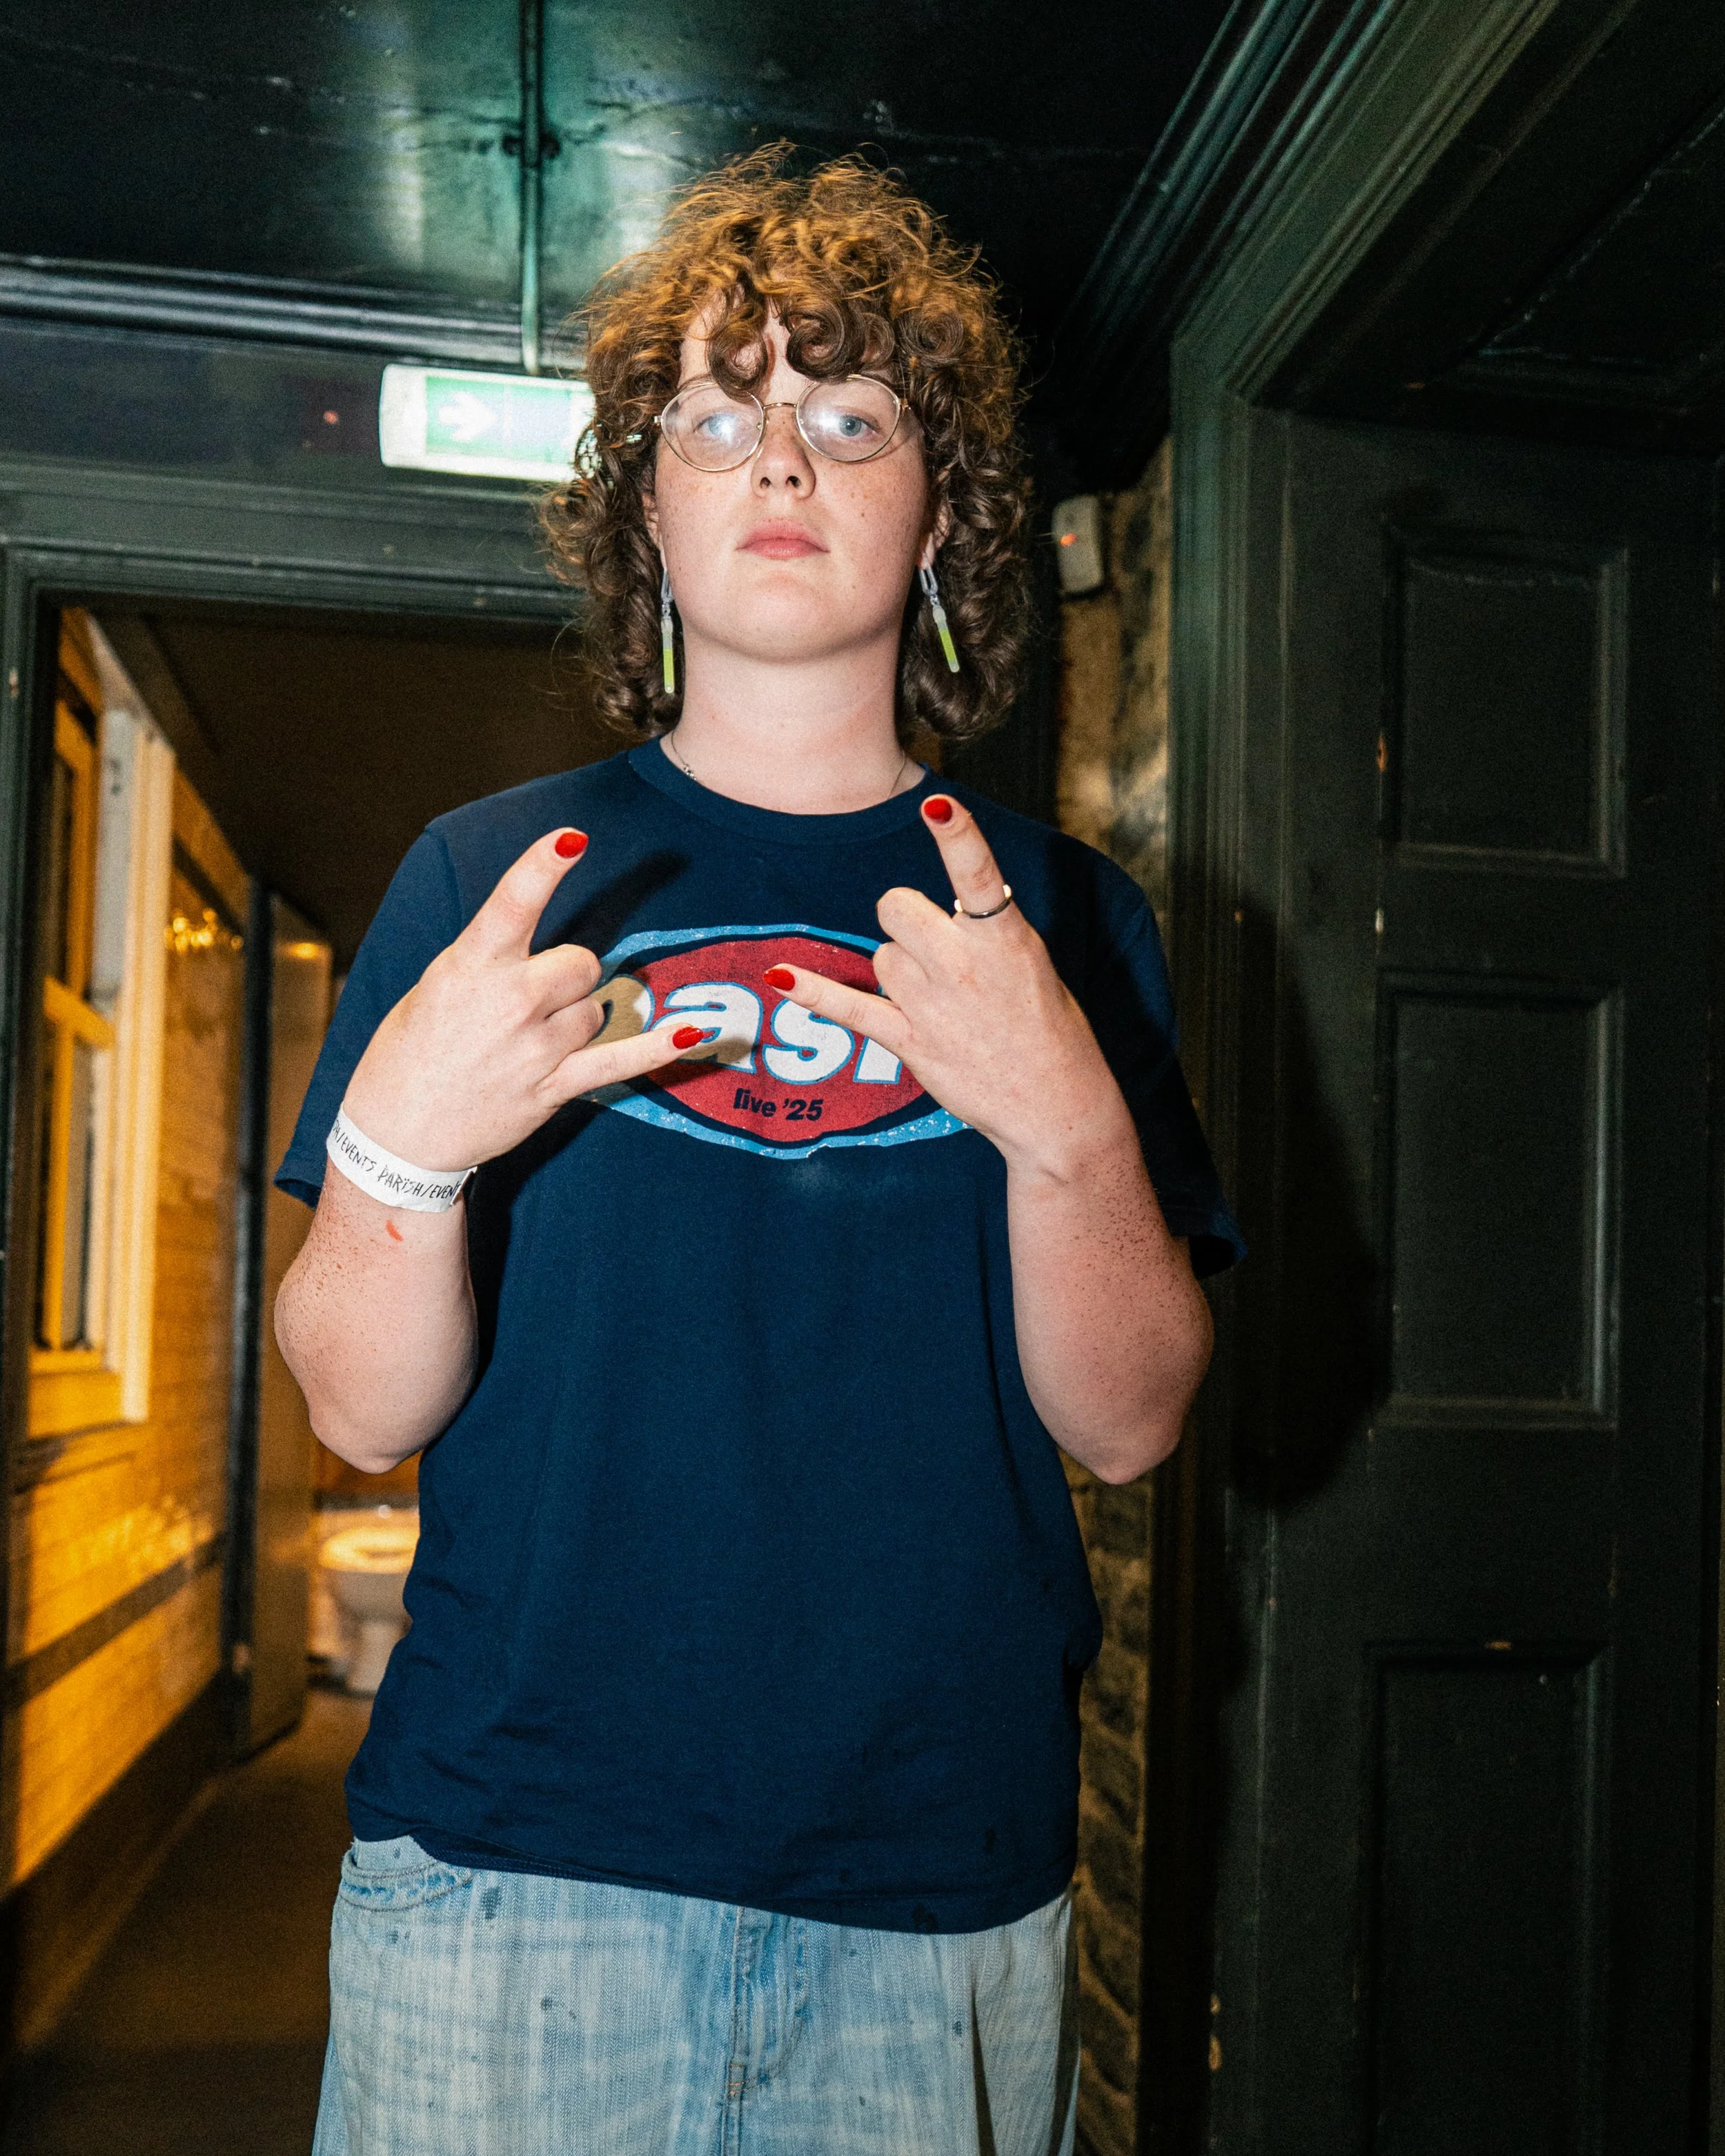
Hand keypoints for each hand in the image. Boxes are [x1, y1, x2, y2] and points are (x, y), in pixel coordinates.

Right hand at [342, 829, 700, 1172]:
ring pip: (595, 1009)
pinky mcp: (553, 1087)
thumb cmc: (413, 1052)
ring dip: (575, 1019)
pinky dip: (656, 1048)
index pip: (512, 904)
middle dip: (568, 975)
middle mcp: (506, 1002)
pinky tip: (695, 1032)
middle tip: (532, 1001)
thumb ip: (490, 959)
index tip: (573, 837)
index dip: (542, 867)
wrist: (397, 1134)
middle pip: (581, 961)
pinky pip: (618, 1060)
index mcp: (468, 967)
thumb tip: (546, 948)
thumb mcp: (436, 987)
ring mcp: (534, 1047)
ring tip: (529, 1043)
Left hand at [768, 795, 1133, 1176]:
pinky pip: (848, 1005)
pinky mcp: (909, 1040)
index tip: (938, 804)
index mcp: (1005, 938)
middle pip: (896, 906)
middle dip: (907, 918)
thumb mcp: (1031, 964)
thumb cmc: (1046, 1030)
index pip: (978, 875)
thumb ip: (986, 930)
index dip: (957, 835)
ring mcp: (932, 1004)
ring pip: (881, 956)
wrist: (1054, 1106)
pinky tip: (781, 975)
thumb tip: (945, 909)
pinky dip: (813, 992)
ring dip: (899, 971)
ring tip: (941, 1004)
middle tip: (933, 946)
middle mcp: (964, 964)